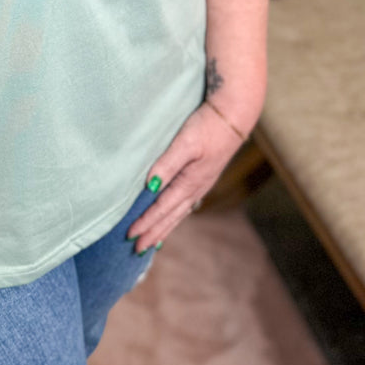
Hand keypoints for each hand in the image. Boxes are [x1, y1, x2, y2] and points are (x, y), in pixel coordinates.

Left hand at [126, 102, 247, 252]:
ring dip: (165, 227)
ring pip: (179, 212)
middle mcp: (196, 188)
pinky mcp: (203, 176)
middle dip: (154, 233)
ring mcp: (201, 184)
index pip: (162, 208)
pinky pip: (186, 203)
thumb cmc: (208, 126)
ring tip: (153, 241)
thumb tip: (149, 186)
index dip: (146, 223)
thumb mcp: (186, 142)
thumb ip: (167, 164)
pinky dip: (176, 215)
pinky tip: (173, 216)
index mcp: (190, 182)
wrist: (234, 115)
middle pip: (171, 216)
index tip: (130, 236)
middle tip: (137, 249)